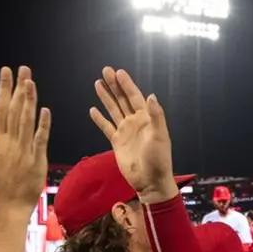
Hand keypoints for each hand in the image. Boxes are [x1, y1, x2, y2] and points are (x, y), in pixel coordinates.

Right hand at [0, 66, 52, 215]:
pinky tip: (45, 110)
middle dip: (18, 89)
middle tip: (23, 69)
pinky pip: (39, 140)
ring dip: (28, 102)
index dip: (3, 88)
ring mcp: (23, 151)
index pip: (0, 108)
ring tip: (31, 83)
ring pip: (25, 122)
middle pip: (13, 111)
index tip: (6, 71)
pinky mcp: (36, 160)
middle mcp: (9, 142)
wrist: (9, 204)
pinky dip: (42, 125)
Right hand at [88, 67, 178, 201]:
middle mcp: (135, 122)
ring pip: (113, 110)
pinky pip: (106, 127)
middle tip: (105, 70)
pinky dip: (99, 119)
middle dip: (114, 85)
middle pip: (122, 99)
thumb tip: (151, 95)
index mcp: (147, 118)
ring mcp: (125, 131)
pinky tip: (93, 109)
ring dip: (106, 97)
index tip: (119, 72)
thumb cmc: (158, 159)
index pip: (135, 97)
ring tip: (97, 83)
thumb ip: (155, 116)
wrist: (149, 181)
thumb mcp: (159, 136)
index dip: (127, 84)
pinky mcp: (117, 142)